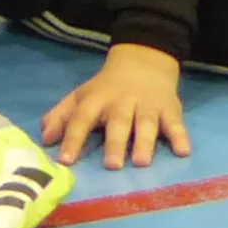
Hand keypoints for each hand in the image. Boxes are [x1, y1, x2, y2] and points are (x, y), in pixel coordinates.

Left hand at [42, 41, 189, 169]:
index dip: (72, 138)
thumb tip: (44, 139)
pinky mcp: (170, 109)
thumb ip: (61, 116)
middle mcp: (122, 102)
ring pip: (146, 123)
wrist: (143, 61)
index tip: (65, 160)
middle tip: (111, 166)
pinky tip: (183, 151)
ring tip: (141, 162)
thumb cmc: (106, 88)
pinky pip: (176, 123)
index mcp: (96, 100)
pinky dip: (180, 136)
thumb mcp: (81, 96)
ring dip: (144, 142)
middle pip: (117, 122)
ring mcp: (147, 105)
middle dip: (114, 143)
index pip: (81, 118)